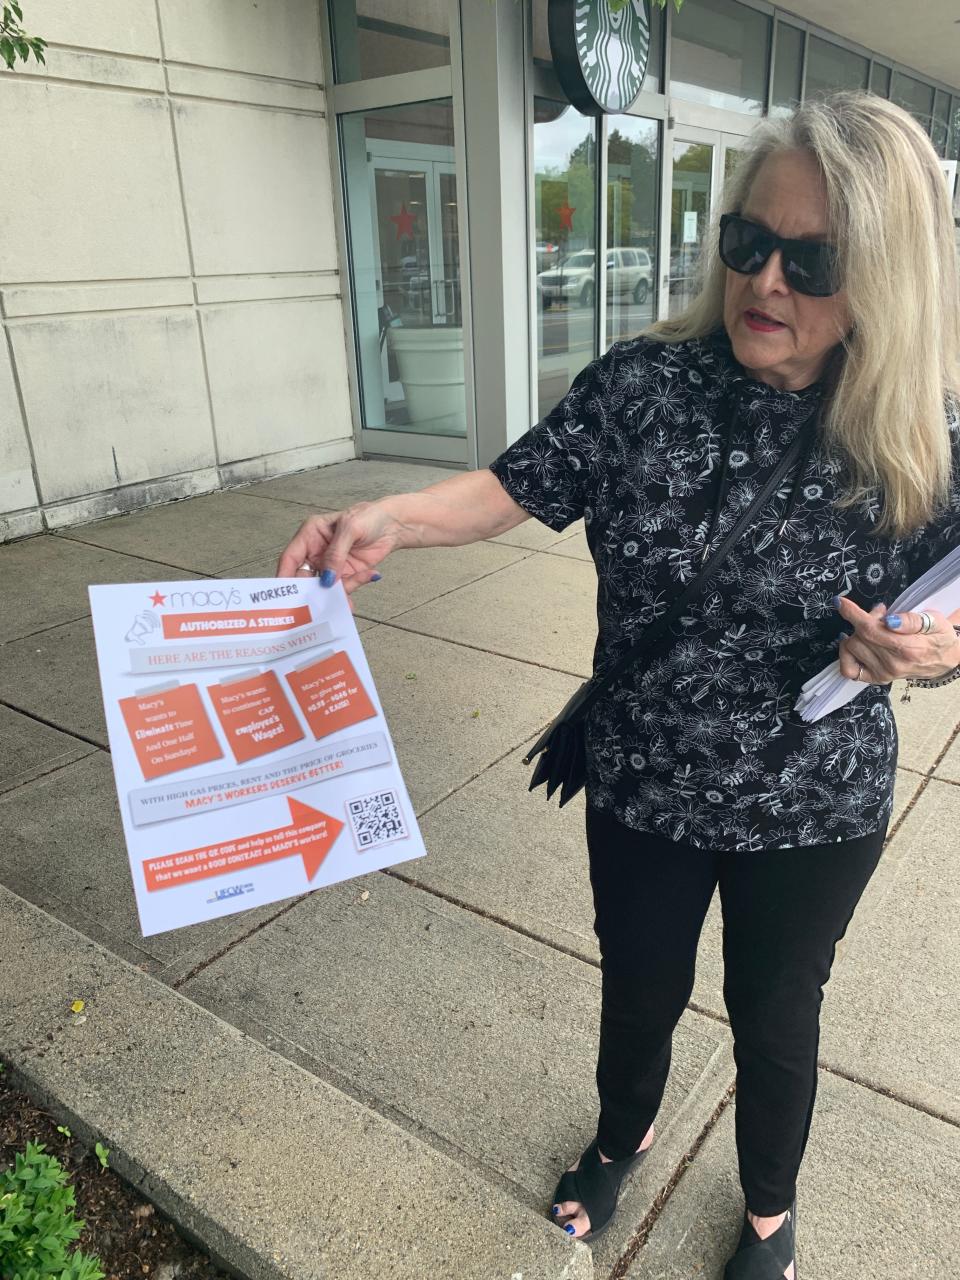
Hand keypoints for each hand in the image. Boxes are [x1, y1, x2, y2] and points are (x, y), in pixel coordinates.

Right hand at [275, 502, 399, 592]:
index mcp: (311, 535)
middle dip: (311, 592)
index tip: (285, 595)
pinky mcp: (346, 574)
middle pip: (305, 578)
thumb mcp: (350, 528)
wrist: (393, 524)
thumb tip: (327, 578)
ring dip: (335, 595)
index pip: (291, 557)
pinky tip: (369, 576)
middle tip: (318, 606)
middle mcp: (316, 552)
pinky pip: (344, 587)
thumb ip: (336, 553)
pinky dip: (353, 589)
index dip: (285, 576)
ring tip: (349, 599)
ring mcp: (331, 565)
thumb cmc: (368, 516)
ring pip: (325, 587)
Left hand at [836, 597, 959, 683]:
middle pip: (859, 636)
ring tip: (874, 629)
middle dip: (863, 620)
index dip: (852, 614)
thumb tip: (890, 620)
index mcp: (907, 648)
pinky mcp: (877, 679)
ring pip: (851, 648)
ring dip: (857, 635)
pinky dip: (847, 656)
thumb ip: (912, 620)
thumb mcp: (934, 621)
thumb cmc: (938, 637)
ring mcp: (883, 673)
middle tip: (879, 615)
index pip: (870, 630)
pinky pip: (849, 670)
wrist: (944, 659)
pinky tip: (858, 645)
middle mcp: (892, 664)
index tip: (840, 602)